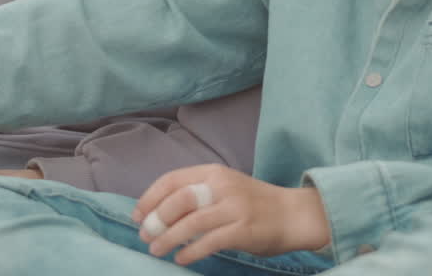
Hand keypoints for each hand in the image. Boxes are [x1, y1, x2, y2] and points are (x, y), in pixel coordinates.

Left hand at [132, 164, 330, 265]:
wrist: (294, 214)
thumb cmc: (254, 203)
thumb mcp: (224, 187)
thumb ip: (198, 193)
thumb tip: (159, 211)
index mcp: (213, 172)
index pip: (172, 180)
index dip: (149, 198)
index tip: (137, 215)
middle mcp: (222, 186)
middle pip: (178, 200)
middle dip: (156, 219)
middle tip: (145, 236)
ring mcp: (234, 207)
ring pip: (190, 222)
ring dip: (168, 238)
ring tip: (156, 250)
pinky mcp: (243, 229)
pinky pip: (209, 241)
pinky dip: (191, 251)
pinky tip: (181, 258)